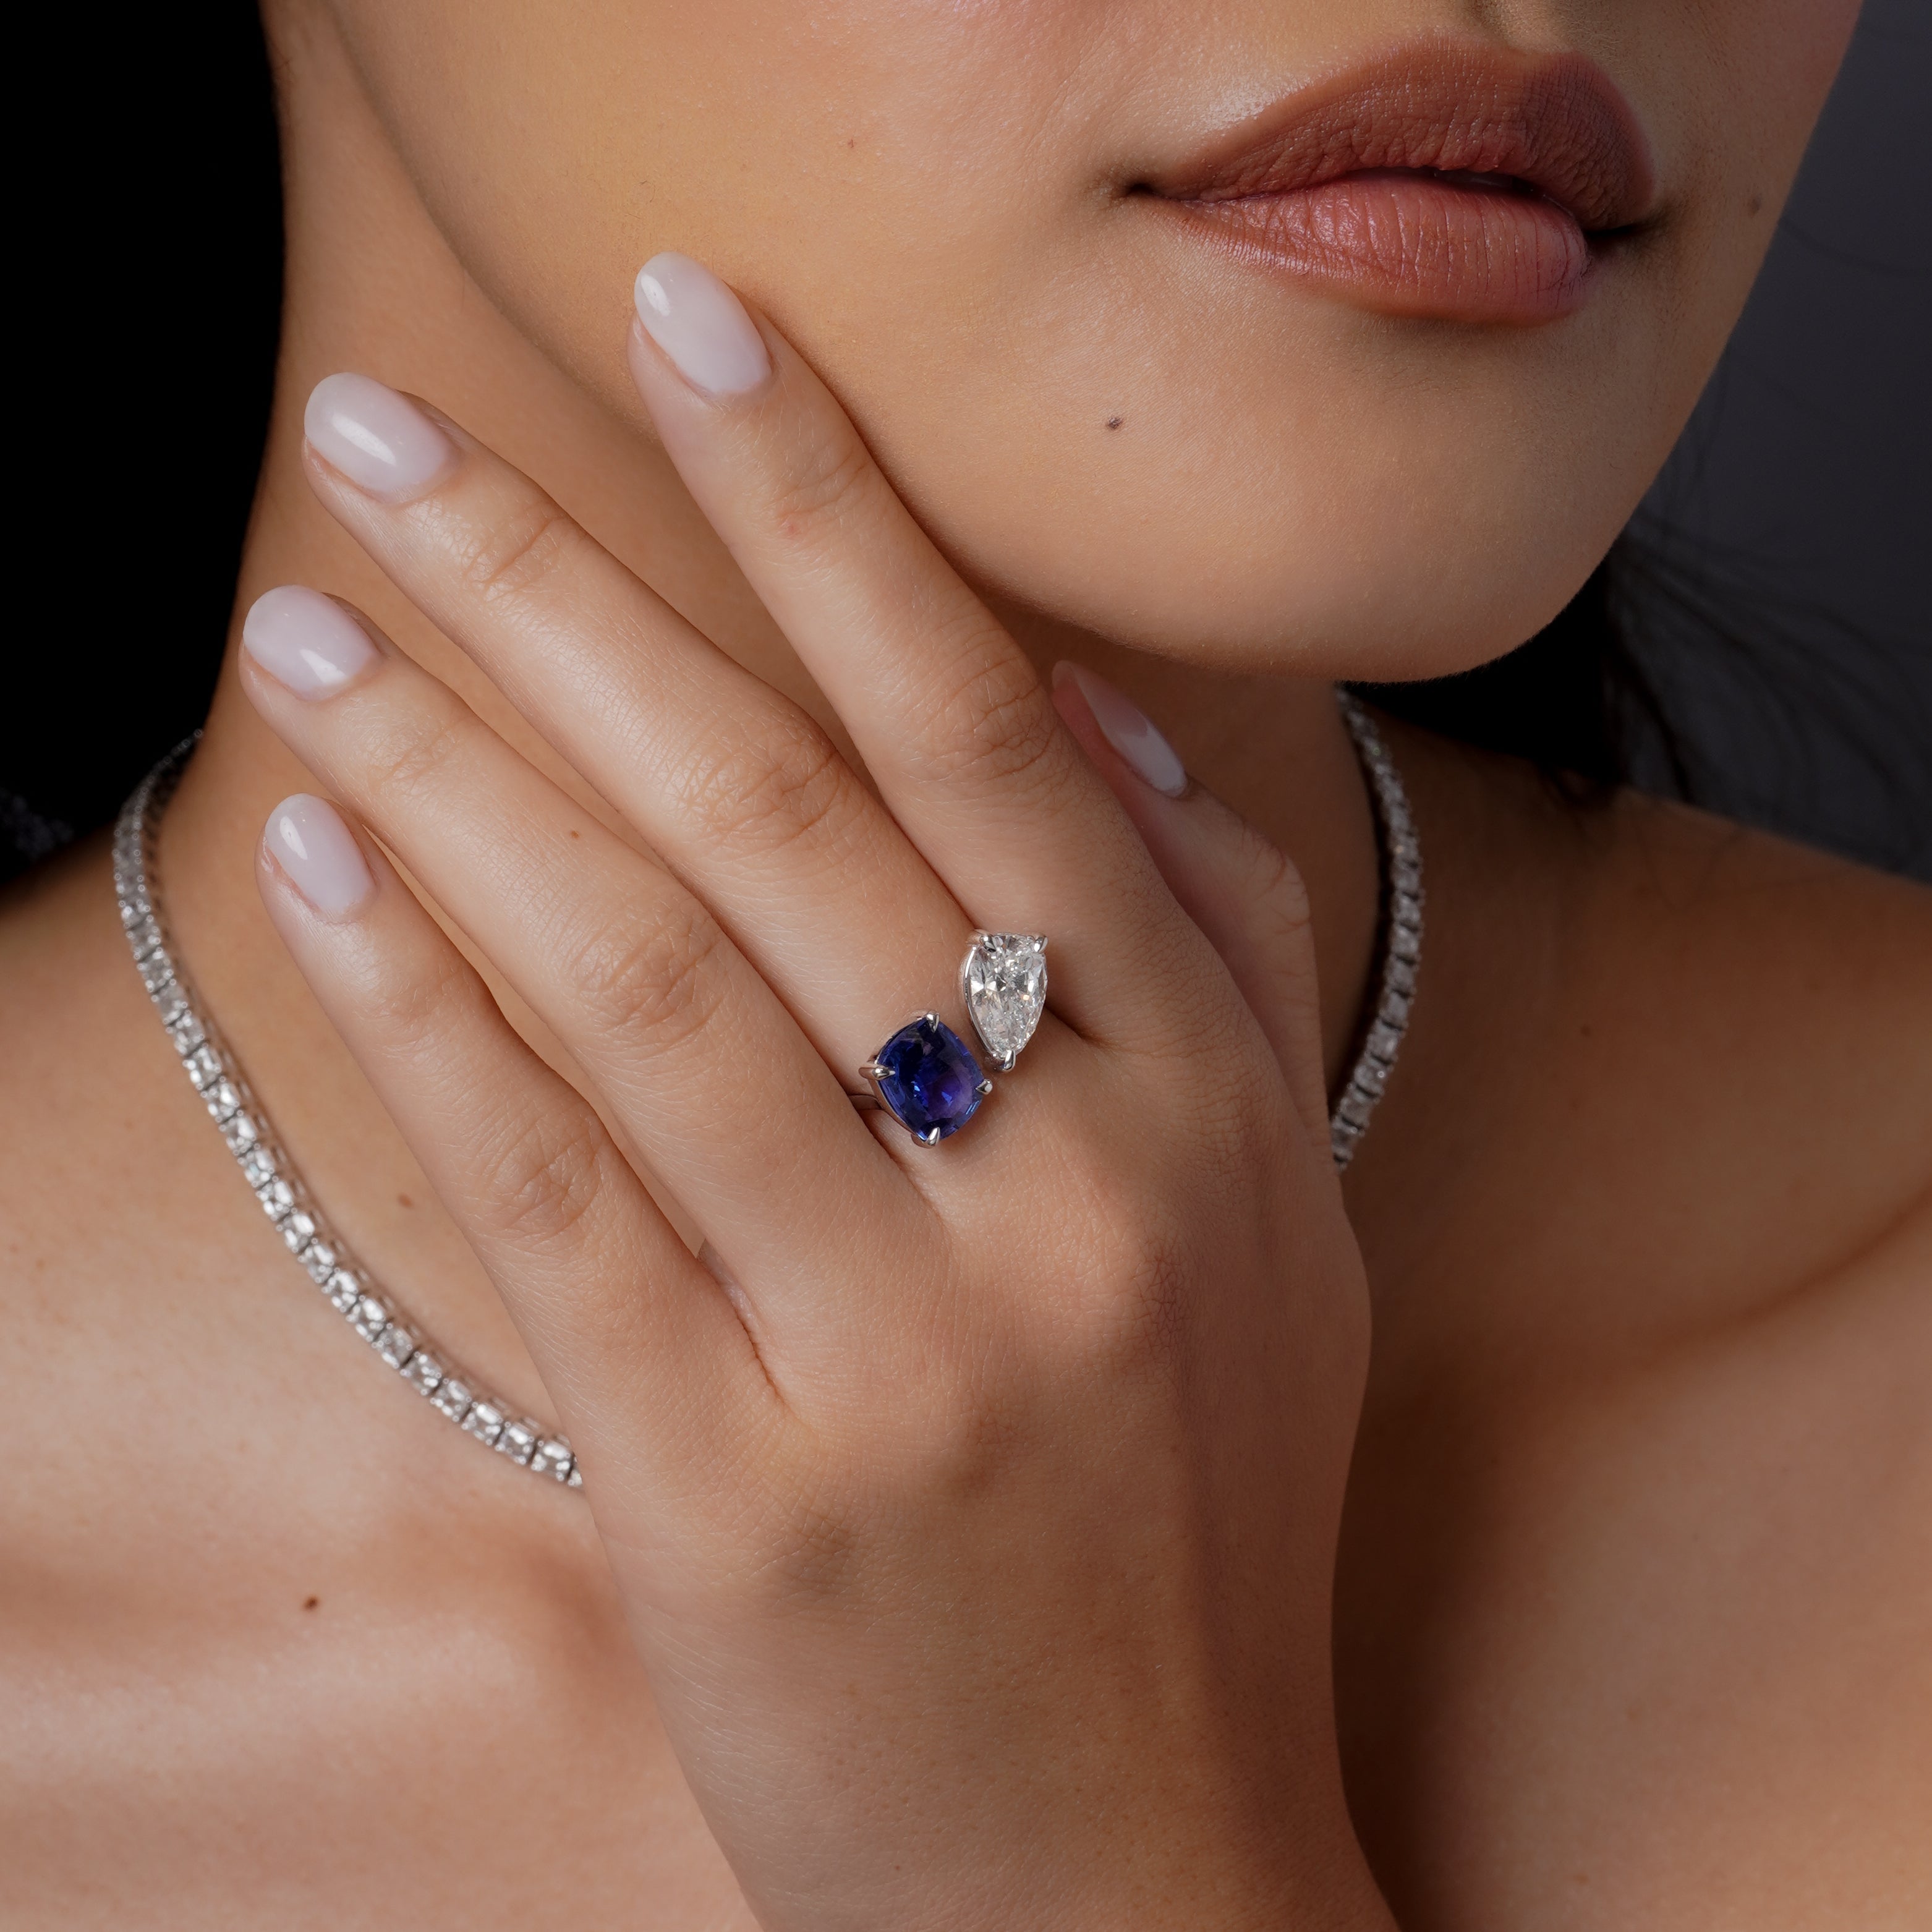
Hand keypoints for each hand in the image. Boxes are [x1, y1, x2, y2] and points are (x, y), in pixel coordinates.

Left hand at [241, 253, 1388, 1929]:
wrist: (1139, 1863)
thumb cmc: (1197, 1513)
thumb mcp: (1280, 1227)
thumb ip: (1215, 961)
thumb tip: (1081, 726)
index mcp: (1205, 1107)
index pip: (994, 737)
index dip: (835, 510)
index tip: (694, 327)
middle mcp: (1071, 1197)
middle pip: (782, 820)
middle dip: (573, 589)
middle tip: (393, 441)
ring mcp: (903, 1349)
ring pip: (645, 982)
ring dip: (453, 772)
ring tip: (307, 624)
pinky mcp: (739, 1490)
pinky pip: (552, 1193)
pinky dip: (426, 1007)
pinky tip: (323, 862)